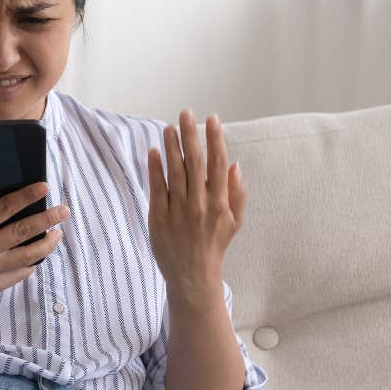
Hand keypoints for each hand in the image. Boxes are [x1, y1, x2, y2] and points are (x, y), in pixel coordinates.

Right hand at [0, 171, 68, 308]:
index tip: (44, 187)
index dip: (27, 196)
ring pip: (29, 255)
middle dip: (48, 219)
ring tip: (57, 234)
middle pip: (25, 230)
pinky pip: (19, 274)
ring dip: (47, 244)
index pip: (6, 207)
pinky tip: (38, 256)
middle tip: (64, 211)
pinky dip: (31, 264)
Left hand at [146, 109, 246, 299]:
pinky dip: (155, 169)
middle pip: (196, 163)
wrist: (193, 275)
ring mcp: (179, 211)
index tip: (212, 119)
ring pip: (175, 172)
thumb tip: (235, 165)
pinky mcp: (159, 218)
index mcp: (220, 202)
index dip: (216, 140)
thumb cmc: (214, 245)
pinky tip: (153, 151)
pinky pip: (157, 189)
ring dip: (172, 147)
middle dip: (191, 136)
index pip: (219, 164)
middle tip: (186, 114)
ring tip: (169, 127)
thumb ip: (237, 193)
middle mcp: (200, 204)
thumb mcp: (235, 221)